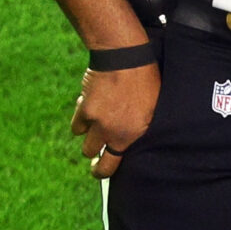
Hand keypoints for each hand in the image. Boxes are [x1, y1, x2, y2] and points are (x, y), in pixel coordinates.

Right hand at [72, 63, 158, 178]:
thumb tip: (130, 142)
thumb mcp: (152, 109)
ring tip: (97, 127)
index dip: (103, 171)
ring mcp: (97, 123)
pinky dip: (81, 120)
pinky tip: (90, 111)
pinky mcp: (84, 110)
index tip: (100, 170)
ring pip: (84, 143)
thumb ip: (139, 128)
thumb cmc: (146, 81)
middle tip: (94, 157)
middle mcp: (113, 133)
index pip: (112, 166)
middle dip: (93, 157)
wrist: (125, 58)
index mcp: (133, 135)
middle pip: (92, 155)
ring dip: (89, 137)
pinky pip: (77, 126)